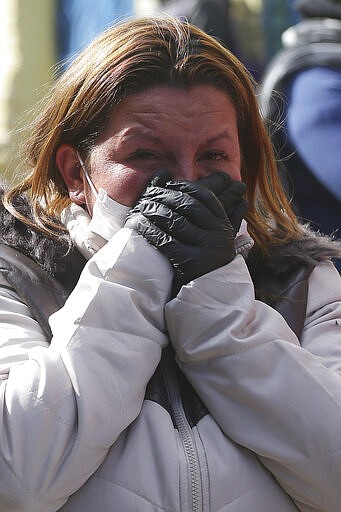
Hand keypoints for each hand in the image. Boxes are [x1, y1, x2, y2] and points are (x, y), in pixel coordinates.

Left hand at [126, 172, 247, 292]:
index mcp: (224, 225)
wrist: (207, 296)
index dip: (183, 187)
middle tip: (148, 196)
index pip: (204, 196)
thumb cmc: (203, 261)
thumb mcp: (211, 236)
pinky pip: (165, 240)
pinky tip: (140, 226)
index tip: (167, 185)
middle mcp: (219, 235)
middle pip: (187, 205)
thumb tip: (193, 189)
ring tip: (142, 208)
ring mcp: (206, 250)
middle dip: (165, 197)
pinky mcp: (190, 264)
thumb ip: (203, 212)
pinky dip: (149, 230)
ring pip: (175, 221)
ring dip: (154, 211)